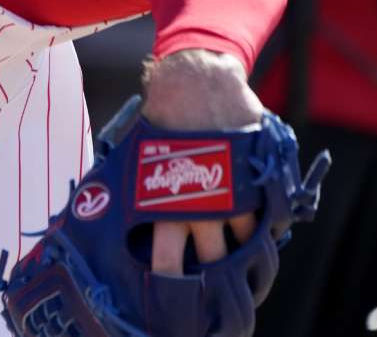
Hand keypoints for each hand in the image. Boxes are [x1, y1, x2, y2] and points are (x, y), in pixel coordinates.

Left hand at [140, 49, 263, 276]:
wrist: (197, 82)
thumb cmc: (161, 118)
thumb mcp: (141, 159)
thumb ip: (143, 189)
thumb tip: (114, 208)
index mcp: (163, 206)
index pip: (166, 262)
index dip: (170, 282)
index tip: (170, 293)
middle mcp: (199, 208)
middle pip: (211, 264)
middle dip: (213, 281)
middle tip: (211, 289)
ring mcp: (230, 197)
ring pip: (241, 246)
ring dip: (240, 253)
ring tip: (237, 258)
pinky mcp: (254, 183)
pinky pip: (262, 220)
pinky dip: (259, 227)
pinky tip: (254, 229)